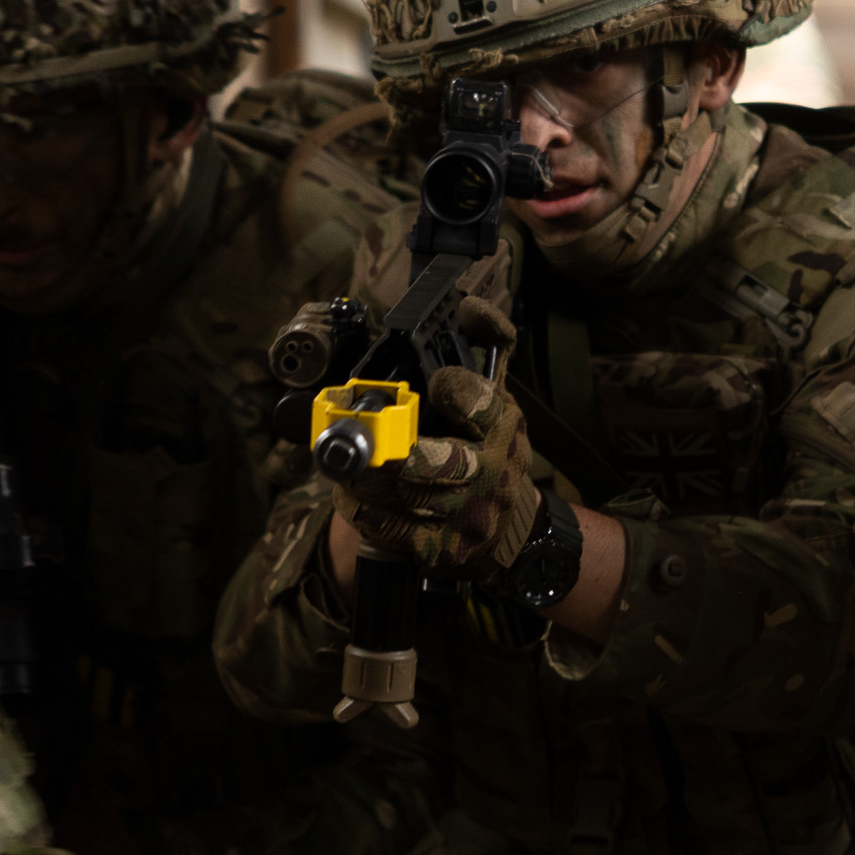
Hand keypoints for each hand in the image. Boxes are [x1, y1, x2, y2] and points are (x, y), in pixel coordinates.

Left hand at [341, 300, 544, 582]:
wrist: (509, 528)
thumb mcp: (498, 395)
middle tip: (366, 436)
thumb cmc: (492, 450)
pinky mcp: (443, 548)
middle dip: (399, 451)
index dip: (457, 391)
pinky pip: (396, 530)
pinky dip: (367, 510)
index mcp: (503, 429)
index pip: (486, 406)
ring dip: (368, 478)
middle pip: (445, 462)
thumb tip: (470, 306)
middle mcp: (491, 473)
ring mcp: (468, 515)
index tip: (436, 383)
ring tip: (345, 463)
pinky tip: (351, 494)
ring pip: (410, 497)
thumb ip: (485, 347)